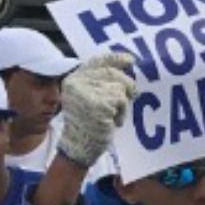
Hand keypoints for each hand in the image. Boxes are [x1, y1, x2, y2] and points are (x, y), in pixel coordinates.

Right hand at [59, 52, 136, 167]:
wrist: (80, 145)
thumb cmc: (88, 122)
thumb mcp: (89, 97)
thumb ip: (101, 81)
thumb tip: (128, 62)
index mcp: (73, 79)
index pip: (97, 62)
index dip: (115, 59)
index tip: (130, 60)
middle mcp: (76, 83)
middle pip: (113, 74)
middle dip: (127, 85)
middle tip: (132, 96)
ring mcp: (86, 92)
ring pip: (120, 87)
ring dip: (123, 102)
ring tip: (113, 114)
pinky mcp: (98, 103)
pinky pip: (122, 100)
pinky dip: (122, 112)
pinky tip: (112, 122)